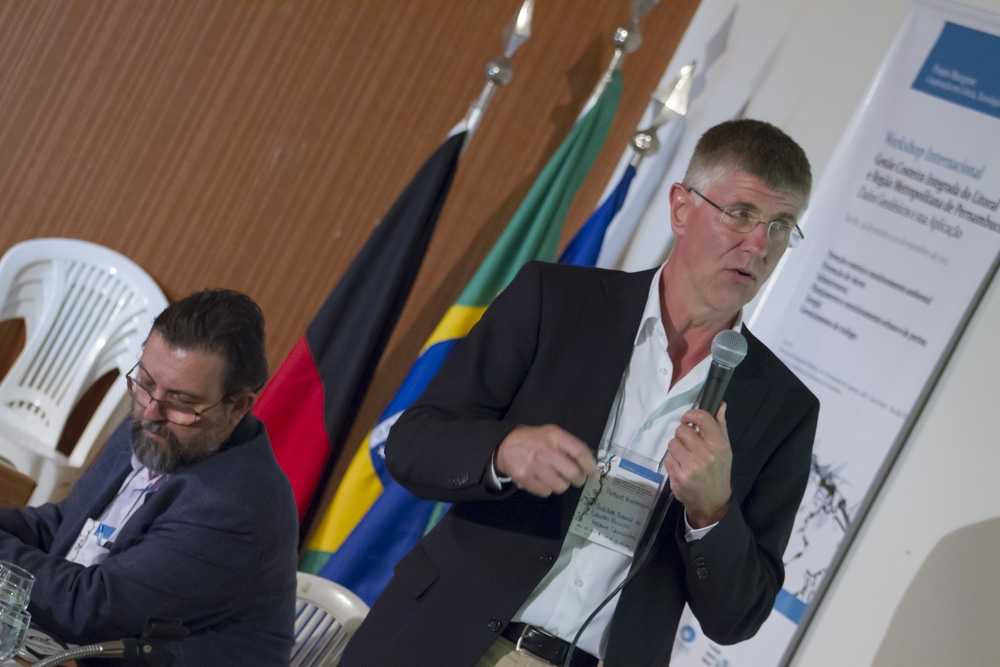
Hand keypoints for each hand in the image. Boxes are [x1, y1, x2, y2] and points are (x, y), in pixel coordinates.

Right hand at [494, 425, 597, 497]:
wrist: (506, 446)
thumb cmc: (535, 441)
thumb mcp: (553, 435)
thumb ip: (571, 446)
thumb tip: (591, 463)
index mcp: (554, 436)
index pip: (579, 452)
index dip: (591, 466)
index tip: (595, 475)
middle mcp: (545, 450)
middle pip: (573, 473)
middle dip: (579, 479)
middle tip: (577, 479)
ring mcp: (534, 465)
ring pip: (561, 486)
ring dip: (562, 485)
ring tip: (556, 477)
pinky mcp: (525, 478)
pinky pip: (546, 492)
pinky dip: (548, 489)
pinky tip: (543, 480)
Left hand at [664, 403, 732, 527]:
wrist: (713, 501)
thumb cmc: (718, 471)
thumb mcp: (725, 449)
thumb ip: (720, 426)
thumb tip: (720, 405)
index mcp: (718, 444)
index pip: (701, 418)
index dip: (690, 415)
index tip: (686, 419)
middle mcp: (705, 454)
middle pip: (682, 430)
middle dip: (682, 435)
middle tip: (688, 443)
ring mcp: (691, 466)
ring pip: (672, 443)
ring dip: (676, 448)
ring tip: (685, 456)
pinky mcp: (678, 476)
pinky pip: (668, 459)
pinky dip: (673, 462)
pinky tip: (682, 468)